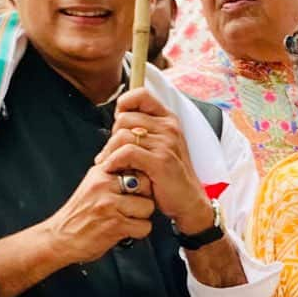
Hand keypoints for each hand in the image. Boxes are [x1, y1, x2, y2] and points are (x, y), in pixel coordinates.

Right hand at [43, 159, 155, 265]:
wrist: (60, 238)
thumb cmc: (78, 215)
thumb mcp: (91, 186)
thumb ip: (111, 177)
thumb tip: (138, 169)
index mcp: (99, 172)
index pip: (135, 166)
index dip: (141, 181)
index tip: (135, 192)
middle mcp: (104, 185)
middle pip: (146, 185)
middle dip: (144, 198)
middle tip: (132, 208)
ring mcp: (109, 204)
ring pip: (148, 207)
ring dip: (141, 217)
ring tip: (126, 220)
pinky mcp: (115, 224)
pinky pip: (144, 226)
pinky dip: (138, 232)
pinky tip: (124, 231)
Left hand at [99, 89, 213, 235]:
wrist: (188, 202)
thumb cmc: (168, 176)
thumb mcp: (159, 147)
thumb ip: (142, 130)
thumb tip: (117, 117)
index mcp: (168, 120)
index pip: (141, 94)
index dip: (124, 104)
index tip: (119, 124)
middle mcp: (169, 127)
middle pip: (124, 118)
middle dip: (112, 136)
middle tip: (112, 153)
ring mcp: (166, 143)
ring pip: (122, 135)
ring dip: (109, 152)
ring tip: (109, 164)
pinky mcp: (160, 161)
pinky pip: (126, 152)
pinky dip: (114, 161)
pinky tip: (113, 169)